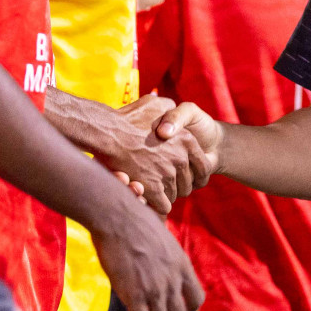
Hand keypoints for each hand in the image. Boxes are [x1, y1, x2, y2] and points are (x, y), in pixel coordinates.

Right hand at [90, 197, 203, 310]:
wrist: (117, 216)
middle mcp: (172, 280)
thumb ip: (168, 257)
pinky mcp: (135, 294)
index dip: (189, 310)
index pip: (197, 299)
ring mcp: (155, 288)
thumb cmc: (135, 221)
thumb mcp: (163, 237)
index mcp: (181, 264)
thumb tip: (168, 266)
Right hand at [102, 94, 210, 214]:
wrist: (107, 132)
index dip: (191, 173)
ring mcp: (168, 174)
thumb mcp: (155, 104)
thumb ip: (169, 110)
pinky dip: (156, 205)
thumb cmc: (128, 118)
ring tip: (151, 189)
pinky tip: (148, 198)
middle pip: (188, 183)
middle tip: (162, 184)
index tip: (180, 175)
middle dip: (176, 186)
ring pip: (175, 195)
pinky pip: (164, 206)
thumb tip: (173, 111)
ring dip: (164, 195)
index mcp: (187, 140)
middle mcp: (181, 157)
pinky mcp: (154, 188)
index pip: (203, 166)